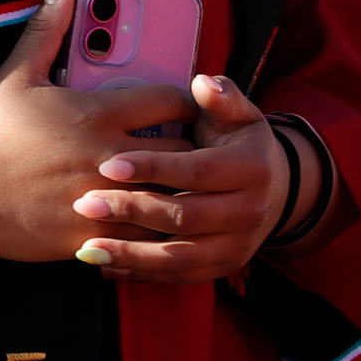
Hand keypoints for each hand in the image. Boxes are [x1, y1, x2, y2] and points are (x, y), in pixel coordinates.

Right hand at [0, 0, 190, 265]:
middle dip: (195, 149)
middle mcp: (110, 154)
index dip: (190, 102)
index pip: (172, 101)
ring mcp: (105, 198)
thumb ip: (49, 26)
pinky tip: (160, 225)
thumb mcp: (17, 73)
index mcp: (98, 112)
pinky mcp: (95, 234)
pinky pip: (145, 236)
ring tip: (187, 189)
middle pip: (184, 151)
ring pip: (171, 197)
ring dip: (181, 192)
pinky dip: (158, 229)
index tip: (191, 106)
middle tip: (199, 149)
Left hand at [70, 73, 309, 283]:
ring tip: (88, 247)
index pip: (196, 170)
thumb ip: (221, 97)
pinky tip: (104, 265)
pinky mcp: (220, 269)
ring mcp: (235, 246)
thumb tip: (202, 83)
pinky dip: (140, 273)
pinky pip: (177, 277)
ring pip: (180, 257)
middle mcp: (248, 212)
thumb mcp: (238, 115)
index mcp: (251, 169)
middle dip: (132, 211)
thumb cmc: (240, 144)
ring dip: (132, 254)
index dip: (153, 167)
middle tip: (86, 203)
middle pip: (184, 217)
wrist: (274, 191)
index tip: (108, 164)